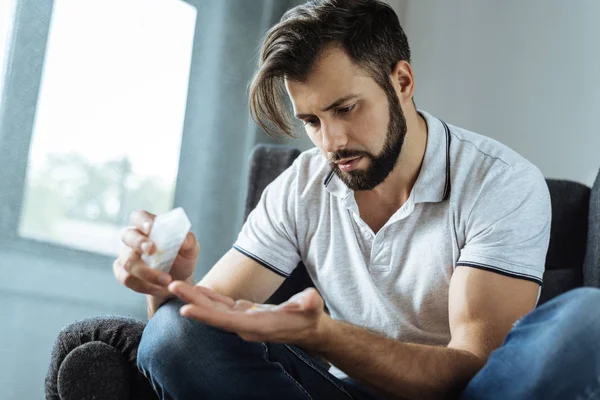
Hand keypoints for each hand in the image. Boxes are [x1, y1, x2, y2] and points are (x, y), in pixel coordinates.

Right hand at [113, 210, 199, 296]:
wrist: (177, 282)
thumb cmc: (182, 258)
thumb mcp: (190, 249)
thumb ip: (188, 241)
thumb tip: (183, 238)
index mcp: (149, 226)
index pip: (140, 217)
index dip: (143, 221)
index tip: (151, 228)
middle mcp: (133, 238)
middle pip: (127, 236)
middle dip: (139, 243)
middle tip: (152, 250)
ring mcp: (126, 255)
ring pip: (128, 262)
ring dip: (147, 272)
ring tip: (167, 281)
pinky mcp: (122, 273)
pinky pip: (127, 278)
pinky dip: (144, 285)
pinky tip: (160, 288)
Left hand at [168, 282, 330, 348]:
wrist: (307, 326)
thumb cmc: (310, 315)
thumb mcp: (312, 307)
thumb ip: (309, 303)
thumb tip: (310, 300)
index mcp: (258, 326)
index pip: (227, 322)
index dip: (206, 316)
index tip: (185, 310)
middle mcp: (245, 326)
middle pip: (214, 314)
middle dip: (192, 302)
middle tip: (172, 287)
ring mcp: (242, 321)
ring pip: (214, 309)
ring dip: (195, 298)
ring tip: (176, 285)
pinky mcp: (243, 314)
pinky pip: (221, 306)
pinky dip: (208, 298)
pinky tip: (196, 289)